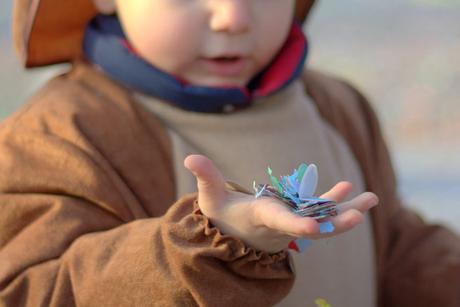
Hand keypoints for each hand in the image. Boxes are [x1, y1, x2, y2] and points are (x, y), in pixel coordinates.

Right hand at [184, 155, 378, 252]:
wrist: (232, 237)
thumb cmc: (219, 217)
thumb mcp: (209, 199)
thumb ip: (205, 177)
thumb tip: (190, 158)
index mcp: (261, 218)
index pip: (280, 221)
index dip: (296, 223)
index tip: (315, 226)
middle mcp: (283, 224)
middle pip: (313, 227)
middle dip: (336, 222)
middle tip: (360, 216)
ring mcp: (293, 222)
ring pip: (324, 219)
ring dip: (348, 211)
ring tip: (373, 199)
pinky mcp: (296, 216)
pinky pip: (318, 211)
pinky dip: (333, 202)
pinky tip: (347, 189)